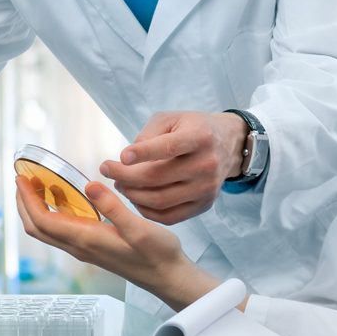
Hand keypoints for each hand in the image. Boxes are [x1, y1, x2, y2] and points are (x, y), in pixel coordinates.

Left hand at [14, 175, 219, 309]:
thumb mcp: (138, 227)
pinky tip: (65, 199)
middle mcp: (79, 247)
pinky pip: (62, 231)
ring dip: (37, 209)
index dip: (27, 199)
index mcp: (85, 239)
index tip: (21, 178)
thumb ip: (113, 207)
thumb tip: (89, 185)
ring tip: (38, 185)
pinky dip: (53, 213)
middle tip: (23, 179)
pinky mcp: (92, 248)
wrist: (167, 277)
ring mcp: (84, 249)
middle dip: (24, 203)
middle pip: (37, 227)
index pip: (43, 220)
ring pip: (48, 231)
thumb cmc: (157, 254)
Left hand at [100, 111, 248, 223]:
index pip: (168, 148)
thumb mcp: (171, 119)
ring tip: (120, 184)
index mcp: (200, 137)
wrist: (227, 145)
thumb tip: (127, 160)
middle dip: (126, 177)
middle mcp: (207, 164)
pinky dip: (146, 210)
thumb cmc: (192, 128)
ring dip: (132, 195)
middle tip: (109, 170)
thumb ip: (148, 134)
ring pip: (160, 200)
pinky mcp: (204, 205)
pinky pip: (169, 216)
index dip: (143, 153)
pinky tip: (136, 198)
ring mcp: (206, 188)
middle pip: (158, 178)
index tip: (120, 157)